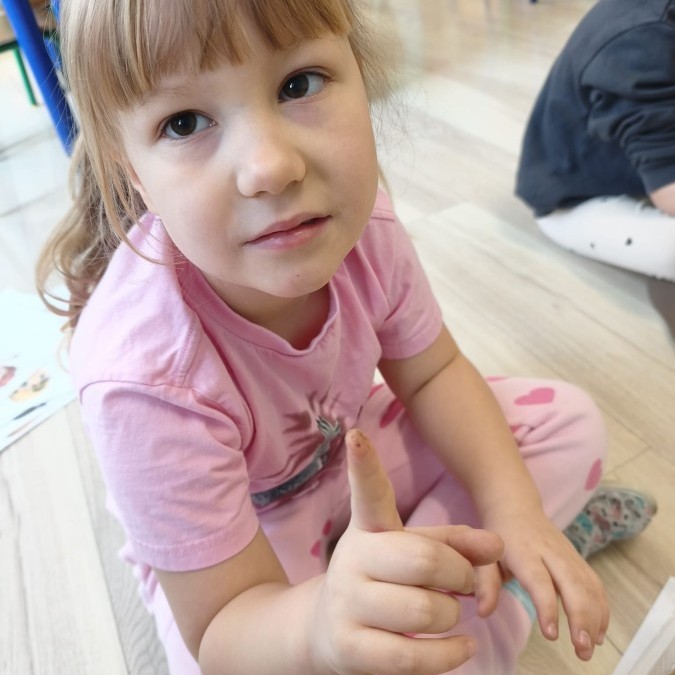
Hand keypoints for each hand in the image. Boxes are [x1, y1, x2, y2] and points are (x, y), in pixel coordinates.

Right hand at [309, 429, 502, 674]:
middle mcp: (352, 559)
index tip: (356, 436)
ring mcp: (347, 604)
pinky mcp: (350, 648)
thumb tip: (498, 544)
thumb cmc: (385, 581)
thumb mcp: (414, 552)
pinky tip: (461, 647)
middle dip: (459, 576)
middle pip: (424, 560)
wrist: (330, 631)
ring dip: (453, 617)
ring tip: (449, 615)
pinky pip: (413, 657)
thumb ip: (455, 543)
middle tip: (465, 584)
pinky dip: (450, 656)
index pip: (368, 493)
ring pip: (425, 611)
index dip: (363, 464)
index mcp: (368, 528)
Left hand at [478, 510, 608, 660]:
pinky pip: (595, 584)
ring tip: (589, 648)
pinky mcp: (579, 559)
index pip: (539, 580)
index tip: (551, 635)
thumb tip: (484, 612)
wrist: (516, 509)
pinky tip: (598, 632)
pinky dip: (601, 609)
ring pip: (588, 585)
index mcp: (524, 552)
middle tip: (582, 649)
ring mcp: (568, 554)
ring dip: (594, 618)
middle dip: (581, 617)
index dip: (547, 607)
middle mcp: (550, 552)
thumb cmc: (499, 538)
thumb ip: (485, 583)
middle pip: (572, 583)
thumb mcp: (485, 557)